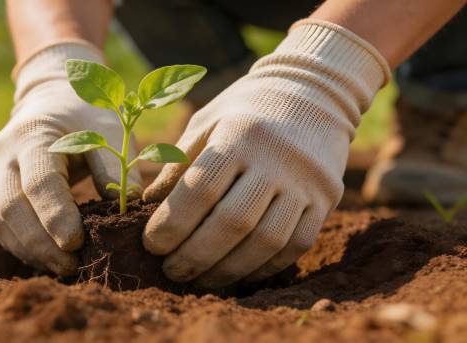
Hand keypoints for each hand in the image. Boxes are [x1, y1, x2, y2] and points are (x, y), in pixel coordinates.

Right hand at [0, 42, 141, 274]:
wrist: (50, 99)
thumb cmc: (86, 117)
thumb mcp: (108, 130)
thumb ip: (114, 168)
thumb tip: (125, 210)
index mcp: (33, 134)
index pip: (38, 181)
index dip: (55, 215)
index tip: (75, 244)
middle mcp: (3, 153)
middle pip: (10, 206)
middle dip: (39, 243)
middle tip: (70, 266)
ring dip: (28, 250)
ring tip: (61, 268)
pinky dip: (20, 246)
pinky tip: (45, 259)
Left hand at [143, 20, 390, 287]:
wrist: (314, 91)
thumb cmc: (244, 110)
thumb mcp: (206, 122)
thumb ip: (178, 163)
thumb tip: (147, 206)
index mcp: (239, 133)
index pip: (199, 189)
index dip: (171, 225)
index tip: (151, 245)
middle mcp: (276, 157)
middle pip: (233, 222)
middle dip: (195, 255)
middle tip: (171, 272)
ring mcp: (307, 180)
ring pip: (266, 241)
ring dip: (228, 269)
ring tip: (200, 279)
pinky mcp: (328, 198)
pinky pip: (296, 245)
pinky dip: (264, 267)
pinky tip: (237, 273)